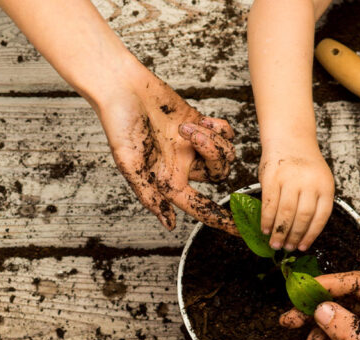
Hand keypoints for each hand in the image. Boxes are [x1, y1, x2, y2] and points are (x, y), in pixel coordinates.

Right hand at [96, 64, 237, 233]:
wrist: (121, 88)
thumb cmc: (119, 125)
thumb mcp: (129, 165)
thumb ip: (150, 196)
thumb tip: (169, 225)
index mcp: (167, 181)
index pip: (200, 207)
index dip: (221, 220)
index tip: (240, 231)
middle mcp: (182, 165)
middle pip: (219, 175)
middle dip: (214, 155)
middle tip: (191, 135)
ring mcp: (192, 144)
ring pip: (225, 153)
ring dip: (213, 138)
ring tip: (188, 126)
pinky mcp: (197, 123)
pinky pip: (225, 133)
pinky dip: (219, 128)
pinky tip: (201, 120)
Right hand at [258, 144, 333, 250]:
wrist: (290, 139)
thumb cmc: (303, 166)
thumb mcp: (317, 181)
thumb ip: (312, 202)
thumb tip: (299, 233)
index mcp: (325, 186)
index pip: (321, 216)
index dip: (311, 235)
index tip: (302, 247)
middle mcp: (310, 182)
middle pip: (303, 216)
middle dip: (294, 236)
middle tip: (286, 248)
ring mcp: (291, 179)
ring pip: (286, 212)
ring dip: (279, 231)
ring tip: (275, 244)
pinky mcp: (273, 176)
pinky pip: (270, 203)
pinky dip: (267, 219)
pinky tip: (265, 229)